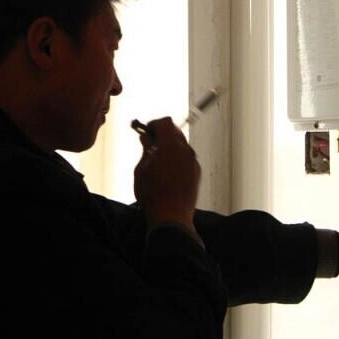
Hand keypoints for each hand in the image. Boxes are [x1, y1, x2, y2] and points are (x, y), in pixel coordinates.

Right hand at [133, 117, 200, 231]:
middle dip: (162, 133)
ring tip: (157, 159)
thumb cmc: (152, 194)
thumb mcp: (142, 170)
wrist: (172, 217)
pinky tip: (167, 170)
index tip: (146, 131)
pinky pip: (186, 157)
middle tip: (150, 143)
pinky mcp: (196, 172)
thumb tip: (146, 138)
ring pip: (181, 145)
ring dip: (170, 146)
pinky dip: (177, 157)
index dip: (154, 124)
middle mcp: (185, 150)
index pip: (165, 122)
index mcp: (170, 146)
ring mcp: (193, 161)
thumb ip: (146, 149)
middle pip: (175, 131)